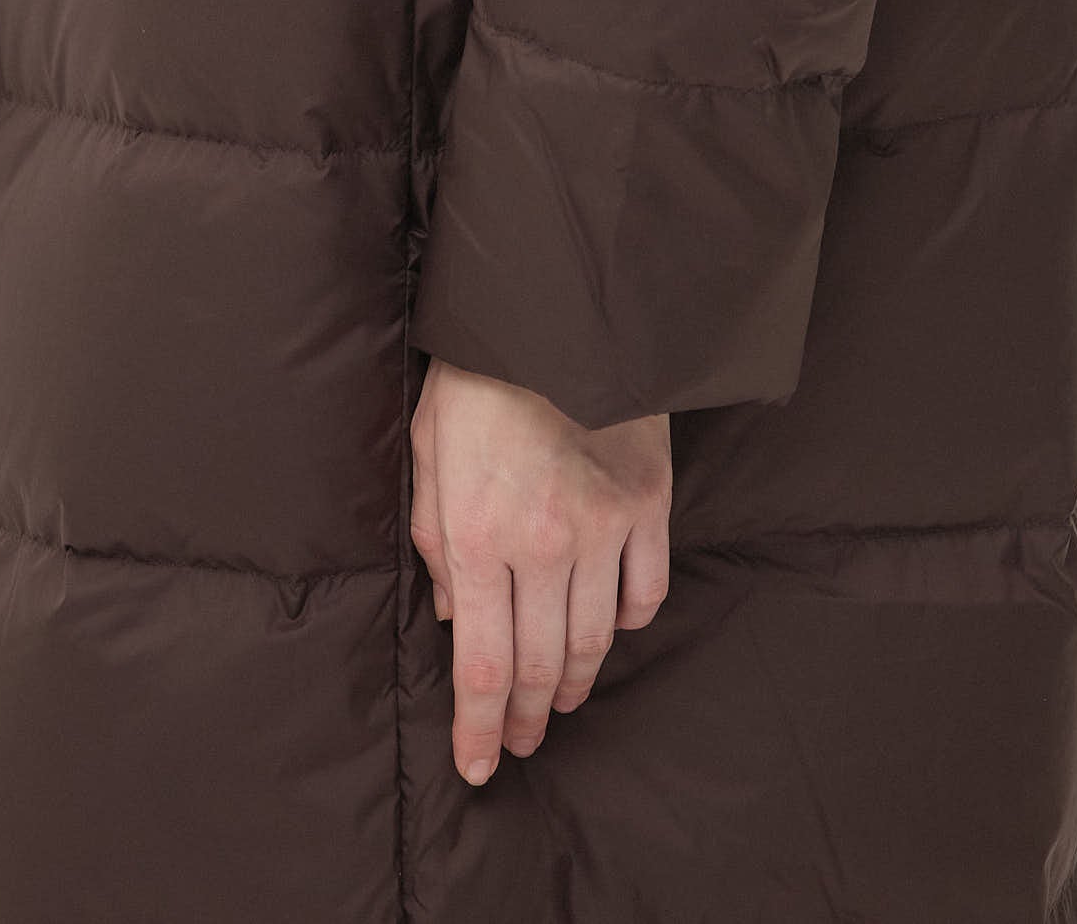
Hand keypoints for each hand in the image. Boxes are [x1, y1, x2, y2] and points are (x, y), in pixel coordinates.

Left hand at [408, 354, 670, 784]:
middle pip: (538, 664)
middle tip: (517, 744)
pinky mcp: (648, 502)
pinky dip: (627, 622)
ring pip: (593, 640)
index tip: (478, 768)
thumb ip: (433, 539)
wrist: (553, 308)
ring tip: (556, 701)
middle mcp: (546, 544)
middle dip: (524, 718)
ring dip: (572, 682)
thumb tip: (450, 615)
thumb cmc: (477, 376)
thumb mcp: (427, 450)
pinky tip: (609, 631)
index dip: (478, 728)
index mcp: (480, 534)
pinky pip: (645, 590)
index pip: (482, 665)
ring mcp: (605, 526)